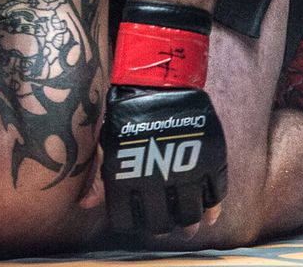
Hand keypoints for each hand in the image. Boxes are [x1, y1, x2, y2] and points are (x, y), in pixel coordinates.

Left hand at [102, 0, 226, 235]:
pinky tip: (211, 213)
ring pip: (191, 213)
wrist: (159, 75)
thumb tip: (86, 204)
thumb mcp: (108, 137)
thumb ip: (99, 173)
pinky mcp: (210, 157)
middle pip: (162, 221)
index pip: (130, 216)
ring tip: (188, 224)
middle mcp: (157, 177)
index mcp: (128, 175)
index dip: (135, 223)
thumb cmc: (128, 105)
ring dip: (189, 222)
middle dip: (163, 226)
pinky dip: (214, 207)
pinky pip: (216, 193)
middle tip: (166, 224)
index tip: (140, 221)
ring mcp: (186, 168)